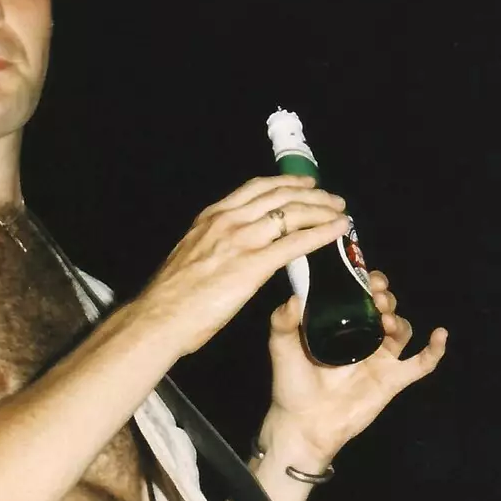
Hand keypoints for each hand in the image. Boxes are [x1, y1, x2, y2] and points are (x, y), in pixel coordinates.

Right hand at [136, 175, 350, 356]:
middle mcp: (228, 220)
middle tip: (331, 199)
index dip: (285, 183)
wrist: (160, 317)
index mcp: (211, 217)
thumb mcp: (192, 256)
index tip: (304, 185)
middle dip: (311, 193)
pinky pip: (295, 243)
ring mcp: (241, 240)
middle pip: (279, 195)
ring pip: (291, 213)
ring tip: (340, 212)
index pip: (256, 189)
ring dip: (321, 209)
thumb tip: (233, 254)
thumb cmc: (171, 298)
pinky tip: (338, 232)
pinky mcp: (253, 265)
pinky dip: (321, 233)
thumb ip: (214, 247)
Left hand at [262, 271, 447, 466]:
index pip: (361, 296)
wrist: (304, 424)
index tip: (365, 276)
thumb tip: (294, 297)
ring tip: (384, 320)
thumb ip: (282, 321)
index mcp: (340, 327)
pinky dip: (435, 349)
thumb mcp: (281, 347)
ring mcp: (381, 360)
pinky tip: (440, 334)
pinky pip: (421, 364)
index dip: (367, 282)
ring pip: (403, 330)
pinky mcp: (393, 380)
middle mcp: (363, 339)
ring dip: (398, 319)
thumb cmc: (292, 386)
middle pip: (386, 308)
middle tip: (376, 295)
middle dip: (385, 297)